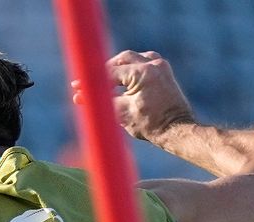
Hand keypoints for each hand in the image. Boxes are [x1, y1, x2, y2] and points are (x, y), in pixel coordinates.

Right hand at [72, 50, 194, 141]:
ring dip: (118, 68)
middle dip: (104, 71)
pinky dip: (131, 69)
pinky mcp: (164, 72)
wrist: (176, 130)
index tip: (77, 87)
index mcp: (143, 73)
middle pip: (122, 59)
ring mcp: (161, 67)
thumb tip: (78, 97)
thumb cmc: (151, 125)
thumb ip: (101, 102)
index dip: (92, 81)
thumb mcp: (121, 113)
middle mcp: (154, 65)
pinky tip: (123, 80)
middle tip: (89, 83)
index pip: (111, 73)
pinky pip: (144, 63)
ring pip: (134, 59)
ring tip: (106, 82)